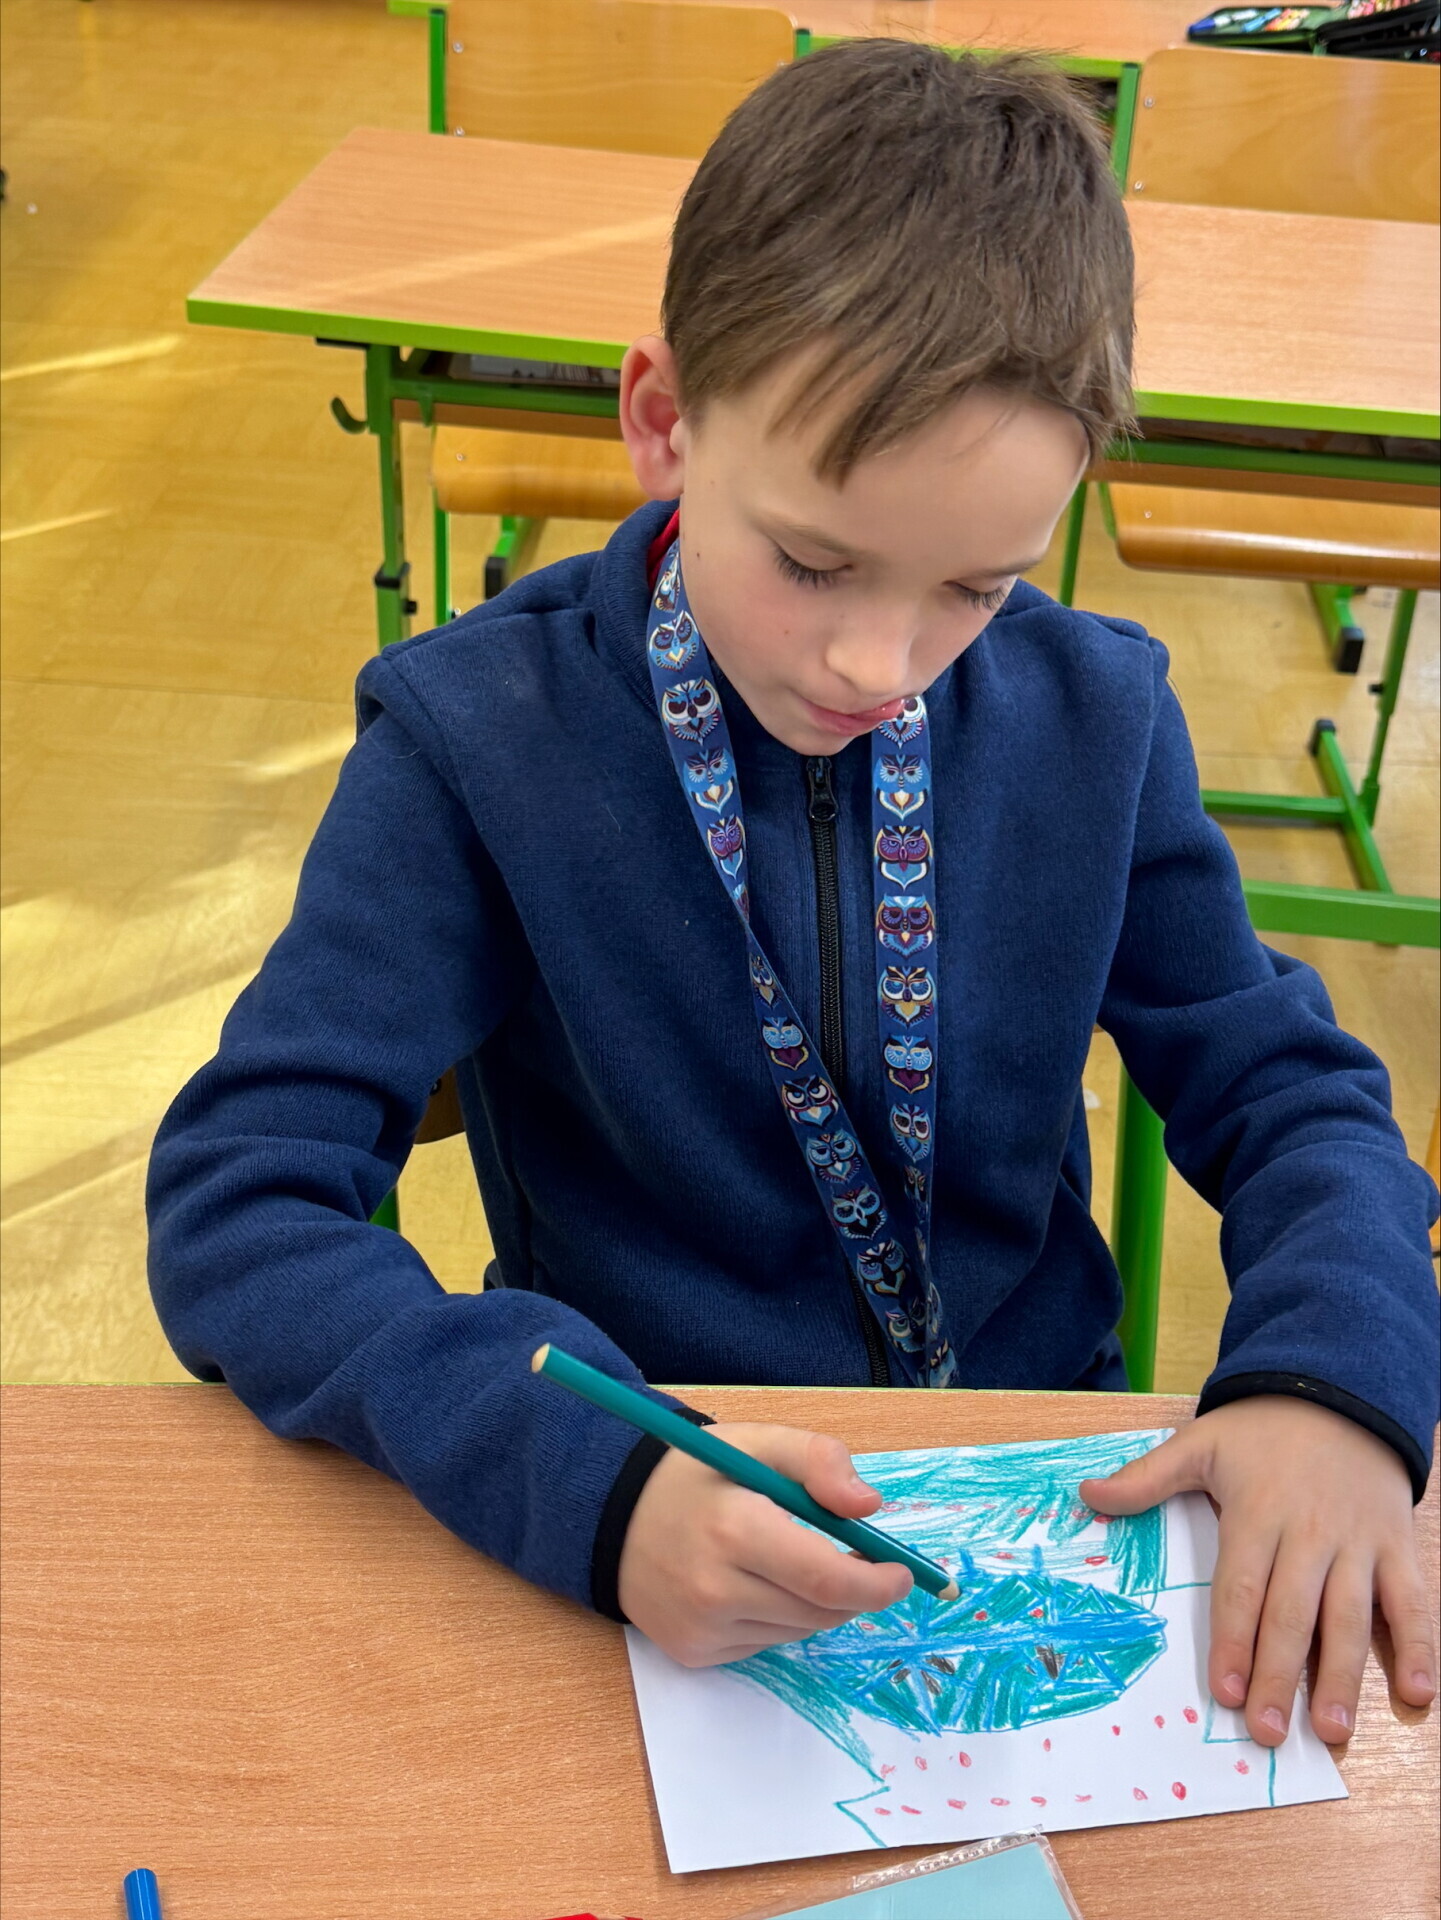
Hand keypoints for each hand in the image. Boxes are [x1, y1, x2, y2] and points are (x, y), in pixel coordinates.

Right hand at [617, 1422, 912, 1665]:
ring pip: (796, 1631)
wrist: (611, 1513)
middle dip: (854, 1590)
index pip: (826, 1581)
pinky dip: (777, 1617)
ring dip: (814, 1603)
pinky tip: (750, 1583)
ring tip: (786, 1560)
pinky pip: (763, 1644)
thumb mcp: (758, 1443)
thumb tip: (870, 1507)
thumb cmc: (696, 1474)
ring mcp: (700, 1629)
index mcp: (735, 1530)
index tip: (901, 1574)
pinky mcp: (692, 1652)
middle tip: (859, 1562)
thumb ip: (818, 1460)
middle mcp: (714, 1590)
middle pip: (820, 1612)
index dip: (876, 1584)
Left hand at [1080, 1396, 1435, 1746]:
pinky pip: (1413, 1602)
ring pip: (1351, 1617)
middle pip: (1293, 1613)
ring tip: (1330, 1728)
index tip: (1224, 1690)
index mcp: (1258, 1513)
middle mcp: (1310, 1534)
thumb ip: (1146, 1478)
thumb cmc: (1263, 1431)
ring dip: (1342, 1676)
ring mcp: (1359, 1544)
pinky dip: (1419, 1648)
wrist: (1340, 1393)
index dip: (1233, 1640)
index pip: (1242, 1587)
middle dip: (1278, 1674)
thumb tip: (1086, 1494)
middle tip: (1266, 1730)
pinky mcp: (1398, 1548)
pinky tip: (1415, 1695)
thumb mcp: (1199, 1443)